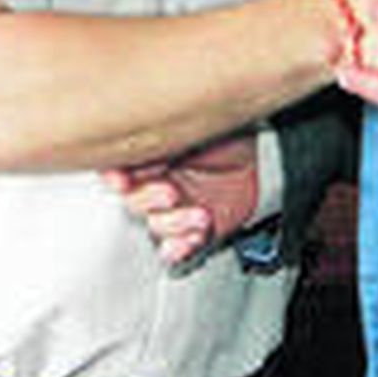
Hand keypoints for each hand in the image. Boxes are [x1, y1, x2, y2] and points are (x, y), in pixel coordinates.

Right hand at [101, 131, 257, 265]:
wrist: (261, 159)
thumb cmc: (227, 135)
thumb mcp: (197, 128)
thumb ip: (167, 138)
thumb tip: (142, 144)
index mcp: (150, 157)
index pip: (119, 169)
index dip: (116, 177)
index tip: (122, 179)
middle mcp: (156, 185)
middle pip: (135, 202)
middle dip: (149, 201)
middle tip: (170, 193)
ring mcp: (173, 210)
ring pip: (156, 226)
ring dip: (174, 225)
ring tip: (200, 215)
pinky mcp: (190, 231)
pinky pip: (175, 248)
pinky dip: (180, 249)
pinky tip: (189, 242)